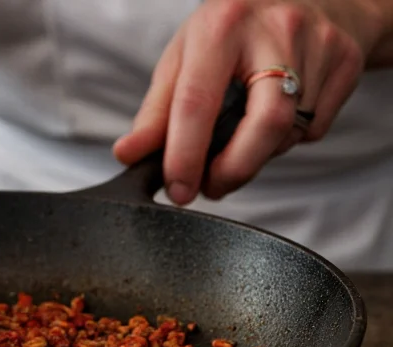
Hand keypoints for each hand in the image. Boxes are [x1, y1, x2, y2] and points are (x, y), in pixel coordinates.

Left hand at [113, 0, 383, 203]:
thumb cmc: (233, 30)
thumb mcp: (185, 57)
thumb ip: (156, 111)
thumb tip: (128, 155)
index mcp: (220, 27)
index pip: (198, 103)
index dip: (185, 156)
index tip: (178, 189)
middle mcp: (274, 31)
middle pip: (264, 125)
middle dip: (234, 170)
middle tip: (211, 187)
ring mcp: (318, 46)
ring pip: (288, 133)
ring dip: (255, 157)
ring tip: (237, 145)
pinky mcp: (346, 63)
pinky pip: (313, 129)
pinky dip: (285, 141)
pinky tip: (271, 121)